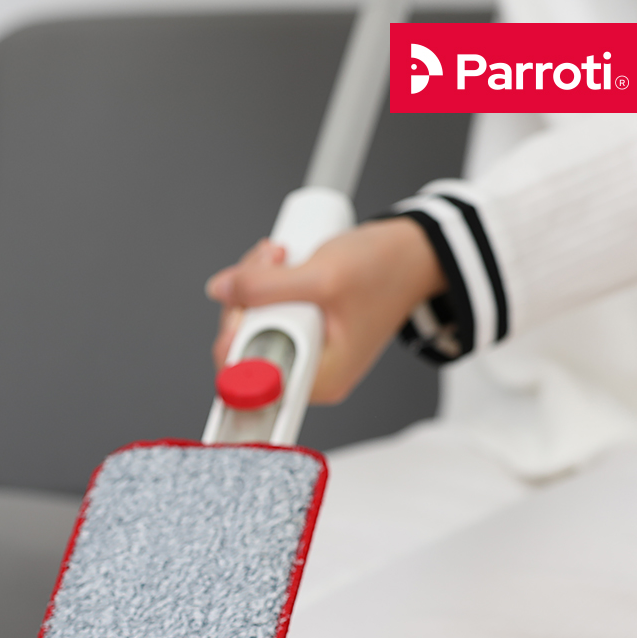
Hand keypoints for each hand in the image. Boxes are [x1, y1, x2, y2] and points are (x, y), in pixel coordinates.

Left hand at [205, 217, 446, 404]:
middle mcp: (307, 374)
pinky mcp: (299, 330)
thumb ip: (265, 287)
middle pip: (241, 350)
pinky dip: (261, 285)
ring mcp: (302, 352)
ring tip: (277, 255)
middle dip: (243, 301)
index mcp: (318, 381)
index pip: (250, 384)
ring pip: (248, 326)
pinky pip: (262, 314)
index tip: (239, 307)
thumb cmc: (386, 270)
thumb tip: (220, 290)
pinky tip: (277, 261)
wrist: (416, 253)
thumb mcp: (323, 276)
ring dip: (251, 286)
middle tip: (266, 262)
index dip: (232, 345)